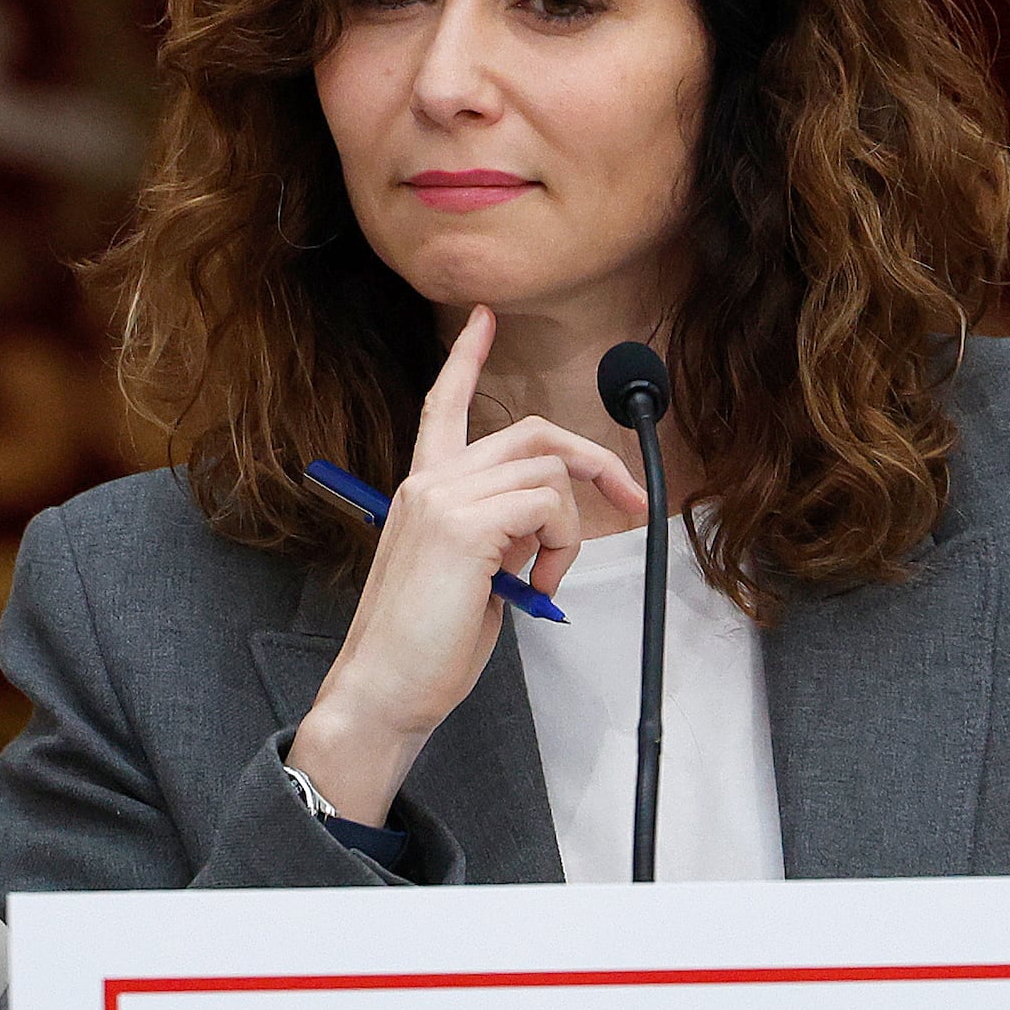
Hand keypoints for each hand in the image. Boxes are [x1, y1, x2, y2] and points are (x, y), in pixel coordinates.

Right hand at [286, 305, 649, 823]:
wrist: (382, 692)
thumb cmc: (421, 649)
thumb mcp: (468, 577)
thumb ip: (497, 536)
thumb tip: (539, 531)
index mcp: (423, 491)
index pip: (442, 405)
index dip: (467, 357)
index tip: (485, 318)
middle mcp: (429, 482)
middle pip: (531, 433)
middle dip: (592, 459)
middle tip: (626, 497)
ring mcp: (444, 498)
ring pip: (547, 472)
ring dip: (568, 529)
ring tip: (542, 578)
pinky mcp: (464, 525)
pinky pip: (546, 507)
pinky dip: (560, 546)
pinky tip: (535, 583)